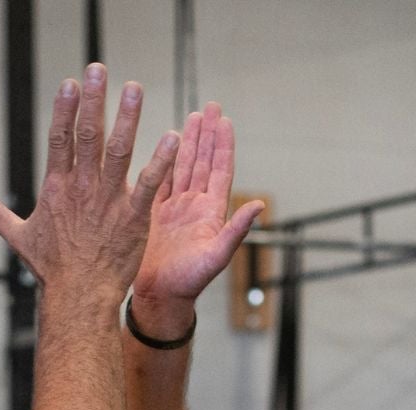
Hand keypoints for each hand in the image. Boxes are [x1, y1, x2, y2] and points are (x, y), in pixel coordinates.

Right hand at [0, 64, 175, 301]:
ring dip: (127, 118)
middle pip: (87, 135)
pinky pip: (149, 183)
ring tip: (134, 88)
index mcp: (57, 188)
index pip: (59, 139)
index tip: (71, 82)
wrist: (78, 297)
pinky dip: (161, 160)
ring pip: (118, 151)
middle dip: (93, 100)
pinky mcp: (133, 216)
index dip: (65, 108)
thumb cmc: (52, 269)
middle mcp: (82, 188)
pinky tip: (172, 136)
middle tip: (99, 69)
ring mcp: (108, 200)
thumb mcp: (20, 238)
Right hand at [134, 103, 266, 309]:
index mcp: (211, 212)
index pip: (220, 170)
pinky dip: (165, 160)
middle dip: (208, 134)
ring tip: (193, 117)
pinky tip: (167, 144)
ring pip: (184, 167)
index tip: (225, 120)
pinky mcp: (156, 214)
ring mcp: (176, 208)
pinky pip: (162, 180)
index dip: (223, 145)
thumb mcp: (216, 256)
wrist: (159, 297)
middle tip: (211, 107)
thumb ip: (237, 230)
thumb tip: (260, 205)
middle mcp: (196, 205)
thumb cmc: (189, 282)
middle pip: (203, 161)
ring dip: (189, 142)